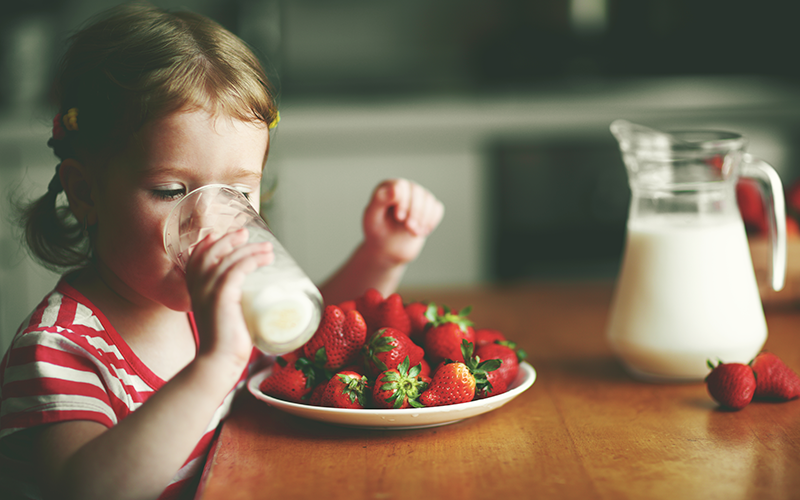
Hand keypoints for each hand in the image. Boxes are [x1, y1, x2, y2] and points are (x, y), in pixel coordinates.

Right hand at [183, 229, 273, 366]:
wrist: (218, 362)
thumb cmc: (225, 344)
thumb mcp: (223, 317)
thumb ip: (230, 306)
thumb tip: (254, 301)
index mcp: (195, 290)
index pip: (197, 257)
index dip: (210, 243)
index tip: (227, 235)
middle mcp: (198, 287)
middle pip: (211, 251)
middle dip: (231, 239)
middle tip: (249, 235)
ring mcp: (208, 291)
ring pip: (228, 258)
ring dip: (250, 249)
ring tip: (268, 249)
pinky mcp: (221, 297)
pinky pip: (236, 270)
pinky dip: (251, 260)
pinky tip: (264, 258)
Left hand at [362, 179, 443, 264]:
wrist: (387, 248)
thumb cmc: (376, 231)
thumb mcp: (372, 217)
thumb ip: (380, 200)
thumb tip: (395, 188)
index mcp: (388, 187)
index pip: (402, 186)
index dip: (403, 201)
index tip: (399, 218)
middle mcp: (404, 188)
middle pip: (418, 192)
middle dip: (415, 212)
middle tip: (409, 228)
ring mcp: (418, 197)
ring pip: (429, 200)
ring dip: (423, 219)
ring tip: (413, 232)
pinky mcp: (428, 208)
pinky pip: (437, 209)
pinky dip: (431, 221)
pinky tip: (421, 232)